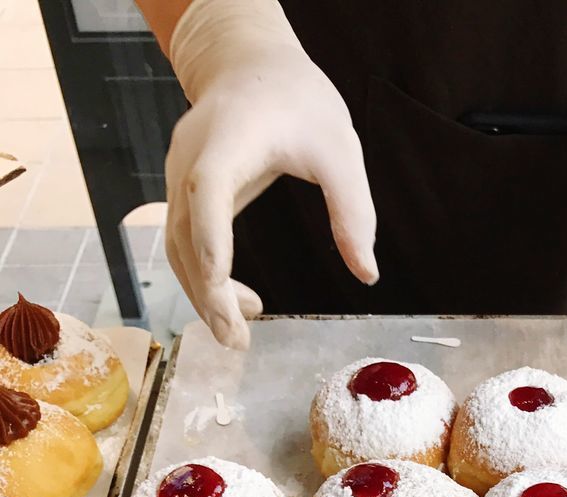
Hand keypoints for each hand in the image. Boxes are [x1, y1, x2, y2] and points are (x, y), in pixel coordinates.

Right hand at [165, 43, 376, 348]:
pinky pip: (185, 242)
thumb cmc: (297, 102)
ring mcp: (178, 176)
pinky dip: (204, 277)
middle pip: (186, 234)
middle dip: (207, 292)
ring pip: (178, 246)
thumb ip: (354, 211)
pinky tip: (238, 302)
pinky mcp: (182, 192)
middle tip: (236, 341)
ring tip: (238, 335)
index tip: (219, 282)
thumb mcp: (340, 150)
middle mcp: (191, 158)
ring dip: (204, 295)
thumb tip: (368, 274)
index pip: (209, 189)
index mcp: (229, 139)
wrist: (249, 65)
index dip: (211, 237)